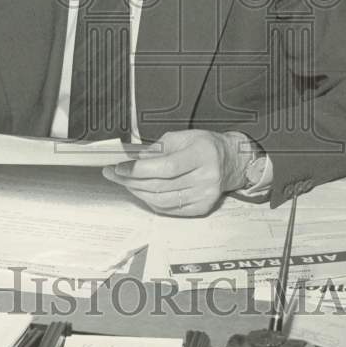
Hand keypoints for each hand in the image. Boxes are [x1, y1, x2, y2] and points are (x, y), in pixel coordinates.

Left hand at [102, 129, 249, 216]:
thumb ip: (156, 149)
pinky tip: (142, 192)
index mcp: (202, 155)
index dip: (139, 169)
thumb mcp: (182, 137)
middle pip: (161, 185)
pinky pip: (169, 209)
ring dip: (138, 192)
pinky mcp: (202, 208)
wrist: (230, 161)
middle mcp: (206, 178)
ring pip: (162, 201)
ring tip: (125, 183)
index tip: (119, 167)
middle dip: (131, 181)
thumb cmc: (204, 145)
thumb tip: (131, 160)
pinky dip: (151, 201)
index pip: (166, 167)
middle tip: (114, 174)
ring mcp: (205, 196)